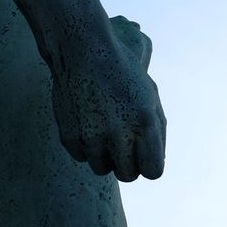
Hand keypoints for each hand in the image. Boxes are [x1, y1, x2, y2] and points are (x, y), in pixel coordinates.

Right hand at [49, 15, 165, 180]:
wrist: (83, 51)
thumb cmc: (122, 73)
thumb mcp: (150, 95)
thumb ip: (157, 130)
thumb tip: (155, 162)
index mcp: (145, 121)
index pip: (153, 171)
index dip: (149, 163)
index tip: (143, 152)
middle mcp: (119, 133)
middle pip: (128, 175)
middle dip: (128, 162)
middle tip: (122, 140)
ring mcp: (92, 137)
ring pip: (102, 169)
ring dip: (105, 154)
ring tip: (104, 126)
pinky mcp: (70, 138)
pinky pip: (82, 157)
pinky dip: (85, 144)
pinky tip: (87, 119)